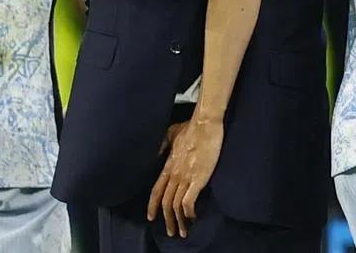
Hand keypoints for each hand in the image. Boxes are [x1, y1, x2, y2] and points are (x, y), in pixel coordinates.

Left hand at [147, 116, 223, 238]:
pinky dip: (189, 212)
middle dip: (167, 220)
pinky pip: (188, 202)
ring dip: (178, 221)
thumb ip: (163, 145)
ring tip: (182, 231)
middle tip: (171, 232)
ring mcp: (185, 177)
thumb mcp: (171, 134)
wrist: (204, 124)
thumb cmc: (190, 127)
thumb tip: (157, 153)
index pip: (156, 190)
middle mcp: (174, 174)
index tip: (151, 217)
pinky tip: (193, 217)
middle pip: (165, 202)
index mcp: (168, 165)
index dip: (152, 205)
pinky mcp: (198, 179)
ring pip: (175, 205)